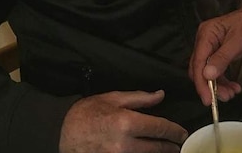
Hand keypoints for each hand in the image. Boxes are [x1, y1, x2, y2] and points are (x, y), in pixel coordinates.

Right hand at [59, 90, 186, 152]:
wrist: (60, 132)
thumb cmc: (86, 113)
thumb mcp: (113, 98)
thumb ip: (140, 98)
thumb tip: (160, 95)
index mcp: (127, 122)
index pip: (160, 128)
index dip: (175, 131)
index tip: (182, 133)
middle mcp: (124, 144)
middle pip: (157, 148)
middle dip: (170, 146)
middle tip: (178, 144)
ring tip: (166, 150)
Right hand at [189, 3, 241, 104]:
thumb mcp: (238, 43)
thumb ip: (222, 59)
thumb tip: (208, 74)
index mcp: (206, 35)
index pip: (198, 63)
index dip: (201, 83)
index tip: (207, 99)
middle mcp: (205, 40)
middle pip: (200, 69)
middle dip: (210, 86)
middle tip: (221, 98)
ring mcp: (210, 47)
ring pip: (208, 72)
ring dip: (218, 86)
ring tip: (230, 94)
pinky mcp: (217, 52)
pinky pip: (216, 70)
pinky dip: (223, 80)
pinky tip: (232, 87)